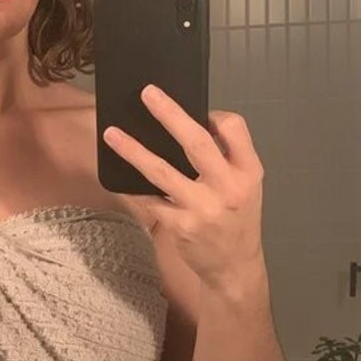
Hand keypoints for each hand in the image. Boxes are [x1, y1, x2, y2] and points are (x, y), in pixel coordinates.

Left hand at [102, 85, 264, 289]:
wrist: (234, 266)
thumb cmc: (237, 220)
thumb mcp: (246, 186)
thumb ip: (226, 159)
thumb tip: (190, 126)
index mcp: (248, 171)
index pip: (235, 127)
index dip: (214, 115)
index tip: (198, 112)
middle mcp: (228, 187)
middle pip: (197, 142)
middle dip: (170, 114)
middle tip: (147, 94)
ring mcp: (202, 208)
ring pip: (162, 171)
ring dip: (134, 150)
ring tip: (112, 133)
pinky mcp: (180, 225)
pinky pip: (149, 199)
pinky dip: (133, 186)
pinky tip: (119, 175)